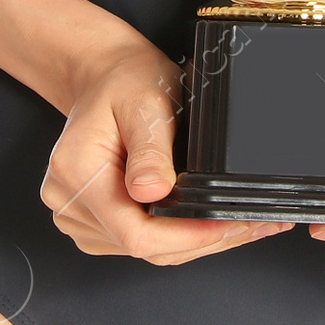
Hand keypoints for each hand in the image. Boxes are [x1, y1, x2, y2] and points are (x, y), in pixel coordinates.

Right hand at [41, 36, 292, 262]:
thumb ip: (150, 148)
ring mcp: (77, 215)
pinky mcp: (92, 221)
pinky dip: (176, 236)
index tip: (229, 226)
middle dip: (204, 240)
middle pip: (144, 247)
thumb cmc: (124, 81)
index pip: (136, 233)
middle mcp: (68, 201)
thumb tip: (153, 190)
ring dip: (195, 241)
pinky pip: (139, 241)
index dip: (188, 237)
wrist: (104, 75)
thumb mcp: (145, 102)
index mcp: (76, 172)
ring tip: (241, 223)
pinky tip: (207, 222)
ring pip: (146, 249)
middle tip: (255, 225)